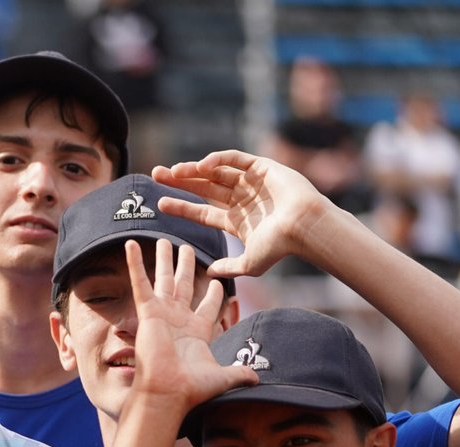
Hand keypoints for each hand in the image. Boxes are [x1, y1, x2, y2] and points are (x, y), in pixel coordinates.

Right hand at [125, 238, 256, 412]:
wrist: (168, 392)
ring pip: (164, 279)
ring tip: (164, 240)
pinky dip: (134, 263)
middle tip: (186, 248)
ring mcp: (162, 314)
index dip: (215, 293)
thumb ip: (240, 372)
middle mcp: (179, 320)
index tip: (219, 280)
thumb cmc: (192, 388)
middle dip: (186, 267)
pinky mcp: (147, 313)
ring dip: (163, 259)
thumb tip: (257, 378)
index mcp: (197, 331)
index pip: (208, 306)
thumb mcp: (223, 377)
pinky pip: (140, 283)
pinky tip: (130, 244)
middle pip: (184, 285)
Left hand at [152, 150, 334, 277]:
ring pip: (215, 172)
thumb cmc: (280, 246)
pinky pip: (234, 159)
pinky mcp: (261, 167)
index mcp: (236, 220)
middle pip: (203, 188)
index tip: (160, 204)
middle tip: (156, 175)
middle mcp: (241, 199)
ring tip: (173, 171)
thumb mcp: (249, 264)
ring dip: (193, 170)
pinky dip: (217, 159)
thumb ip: (229, 268)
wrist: (302, 227)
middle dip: (179, 181)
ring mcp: (250, 182)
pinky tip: (200, 166)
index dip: (181, 207)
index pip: (201, 212)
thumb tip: (209, 274)